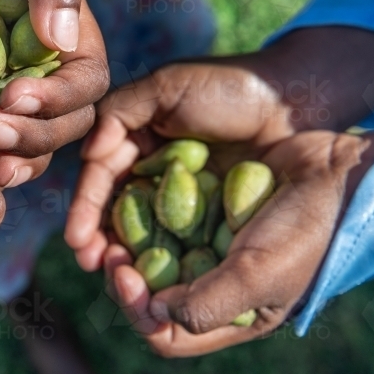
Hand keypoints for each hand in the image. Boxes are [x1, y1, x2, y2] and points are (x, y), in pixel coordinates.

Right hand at [65, 61, 298, 270]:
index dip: (86, 212)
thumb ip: (118, 113)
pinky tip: (158, 286)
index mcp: (135, 149)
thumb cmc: (230, 88)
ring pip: (146, 240)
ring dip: (129, 264)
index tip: (79, 239)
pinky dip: (167, 268)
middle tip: (97, 266)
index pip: (100, 185)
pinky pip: (183, 251)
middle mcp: (153, 182)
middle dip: (101, 245)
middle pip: (116, 221)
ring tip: (121, 281)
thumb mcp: (165, 87)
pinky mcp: (212, 228)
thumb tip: (90, 156)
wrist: (294, 104)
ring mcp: (184, 208)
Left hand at [102, 128, 373, 357]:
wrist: (338, 169)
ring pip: (149, 255)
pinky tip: (132, 190)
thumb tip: (155, 314)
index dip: (137, 311)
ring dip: (124, 242)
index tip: (123, 274)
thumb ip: (208, 305)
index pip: (167, 336)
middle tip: (104, 250)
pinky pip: (161, 215)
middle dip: (122, 277)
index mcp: (233, 315)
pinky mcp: (204, 205)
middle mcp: (215, 284)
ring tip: (106, 224)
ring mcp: (209, 243)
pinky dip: (142, 207)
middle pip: (150, 296)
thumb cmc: (306, 229)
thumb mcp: (260, 276)